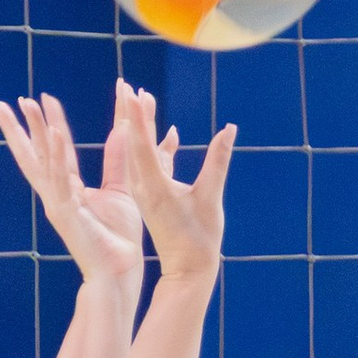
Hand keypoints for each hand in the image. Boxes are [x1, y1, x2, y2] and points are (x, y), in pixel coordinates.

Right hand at [0, 90, 142, 298]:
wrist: (121, 270)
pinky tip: (54, 133)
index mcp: (68, 188)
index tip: (38, 99)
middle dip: (16, 127)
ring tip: (28, 105)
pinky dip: (56, 156)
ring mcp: (58, 202)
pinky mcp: (67, 212)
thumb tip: (121, 128)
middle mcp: (56, 193)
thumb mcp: (120, 190)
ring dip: (35, 131)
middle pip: (32, 154)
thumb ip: (117, 160)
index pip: (53, 150)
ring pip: (42, 161)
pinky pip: (60, 179)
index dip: (46, 124)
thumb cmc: (118, 237)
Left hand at [118, 84, 234, 287]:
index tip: (132, 93)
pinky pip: (151, 164)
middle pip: (136, 143)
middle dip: (133, 114)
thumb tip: (229, 129)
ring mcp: (146, 191)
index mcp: (153, 187)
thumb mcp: (211, 197)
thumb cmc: (201, 238)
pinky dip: (157, 147)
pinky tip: (168, 133)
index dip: (138, 117)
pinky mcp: (153, 196)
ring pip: (141, 152)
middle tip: (128, 86)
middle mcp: (143, 187)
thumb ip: (218, 161)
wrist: (188, 271)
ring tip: (140, 99)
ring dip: (141, 126)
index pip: (141, 144)